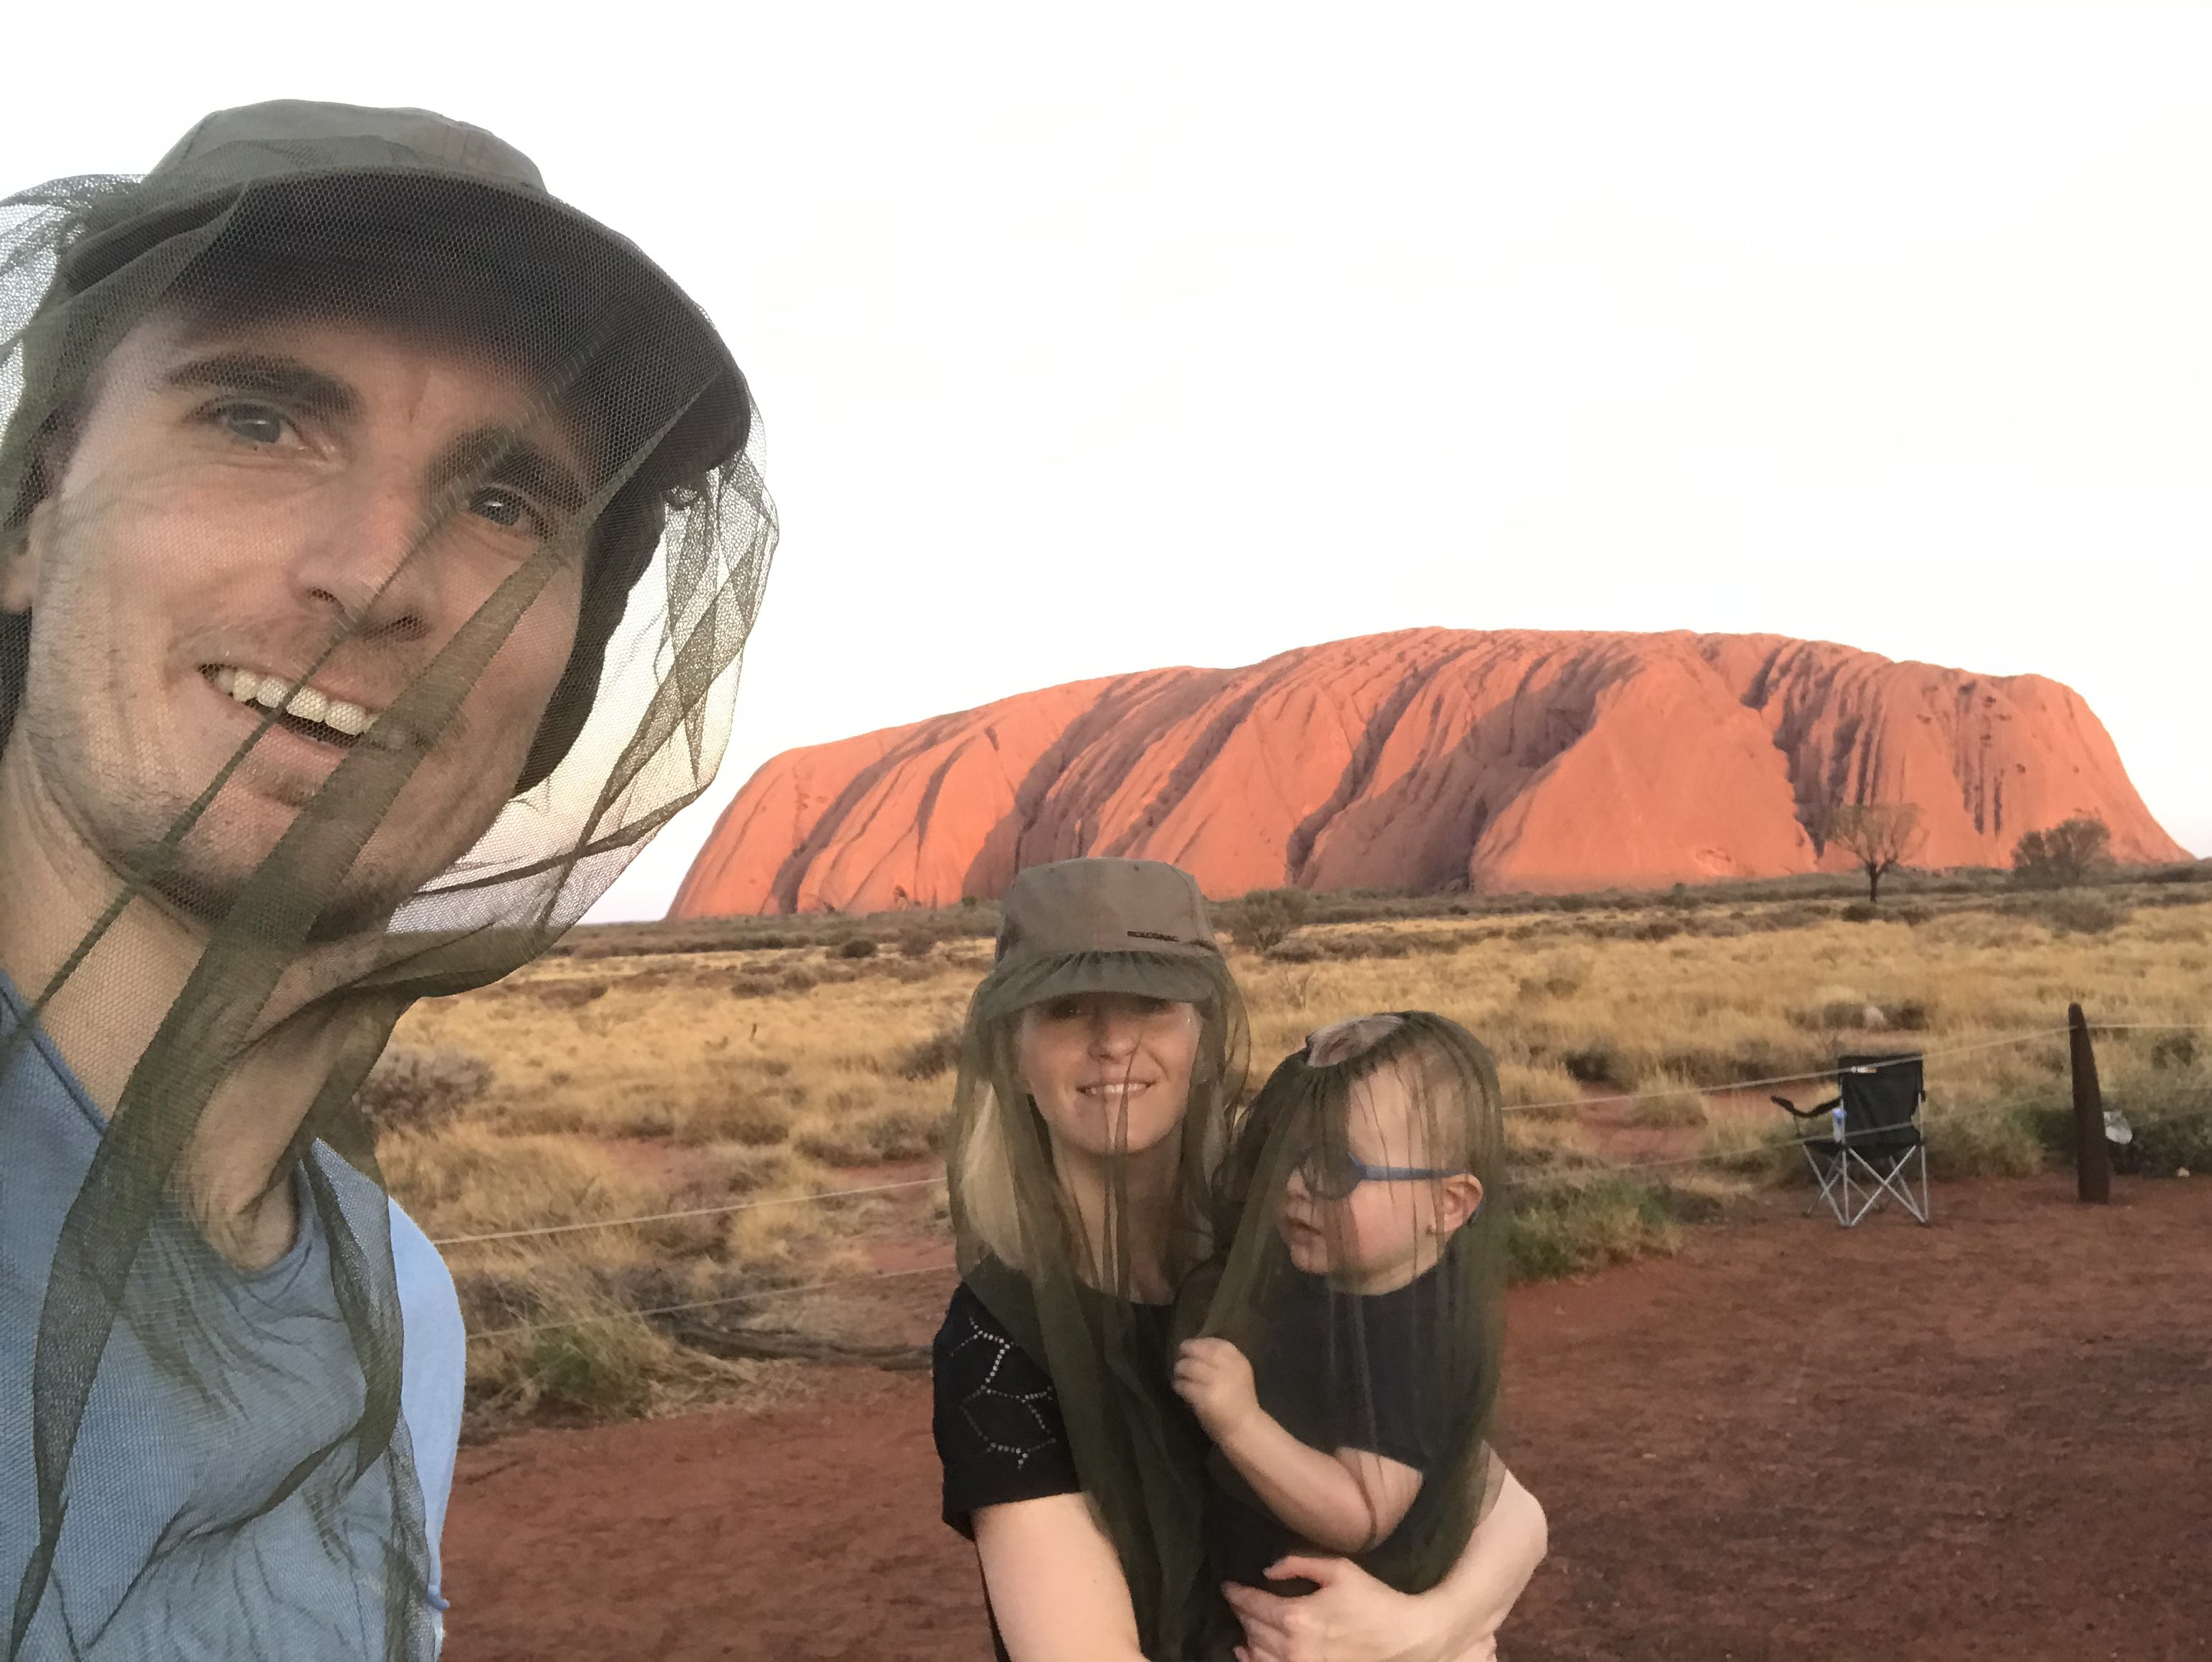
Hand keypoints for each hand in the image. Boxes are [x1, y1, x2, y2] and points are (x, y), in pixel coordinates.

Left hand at [1173, 1337, 1259, 1440]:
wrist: (1245, 1429)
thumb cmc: (1239, 1401)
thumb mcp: (1237, 1373)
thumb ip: (1221, 1360)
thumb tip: (1194, 1348)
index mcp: (1237, 1359)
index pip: (1213, 1343)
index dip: (1198, 1344)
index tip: (1190, 1349)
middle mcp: (1228, 1367)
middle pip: (1197, 1351)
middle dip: (1184, 1353)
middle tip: (1179, 1359)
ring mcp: (1215, 1381)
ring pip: (1187, 1367)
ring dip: (1179, 1370)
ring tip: (1178, 1375)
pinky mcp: (1204, 1397)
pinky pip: (1184, 1385)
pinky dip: (1178, 1385)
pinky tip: (1179, 1388)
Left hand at [1223, 1555, 1493, 1661]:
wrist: (1404, 1639)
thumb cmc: (1374, 1601)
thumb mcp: (1339, 1570)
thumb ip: (1298, 1564)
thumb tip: (1268, 1570)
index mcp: (1298, 1616)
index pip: (1253, 1604)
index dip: (1236, 1593)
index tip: (1227, 1586)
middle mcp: (1293, 1647)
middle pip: (1252, 1628)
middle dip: (1242, 1611)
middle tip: (1237, 1599)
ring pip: (1257, 1653)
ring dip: (1246, 1635)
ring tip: (1241, 1622)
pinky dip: (1253, 1661)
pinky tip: (1246, 1652)